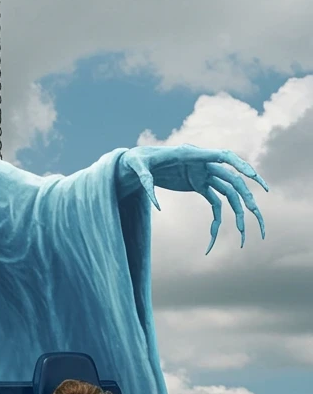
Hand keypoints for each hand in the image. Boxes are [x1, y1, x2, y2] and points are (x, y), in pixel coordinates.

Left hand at [117, 145, 267, 253]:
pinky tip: (214, 238)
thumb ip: (146, 183)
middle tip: (257, 215)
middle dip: (247, 198)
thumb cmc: (135, 161)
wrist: (135, 161)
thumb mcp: (136, 167)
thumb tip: (158, 208)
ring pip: (229, 194)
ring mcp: (204, 175)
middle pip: (233, 181)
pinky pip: (215, 203)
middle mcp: (204, 165)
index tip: (254, 177)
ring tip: (242, 234)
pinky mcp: (198, 185)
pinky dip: (217, 220)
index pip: (224, 156)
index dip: (241, 165)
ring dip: (238, 213)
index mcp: (193, 156)